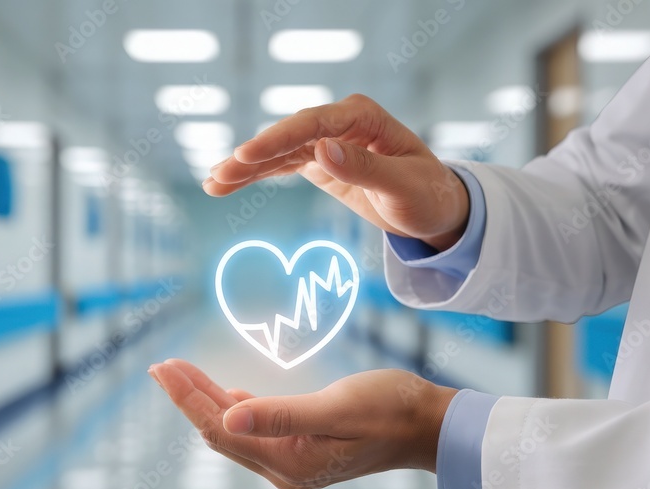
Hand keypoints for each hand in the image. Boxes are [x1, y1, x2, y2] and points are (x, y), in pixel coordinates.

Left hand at [149, 359, 457, 488]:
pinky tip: (223, 391)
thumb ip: (281, 415)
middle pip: (221, 431)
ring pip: (235, 428)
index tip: (163, 368)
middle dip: (189, 396)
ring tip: (180, 370)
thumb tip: (228, 419)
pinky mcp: (302, 447)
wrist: (429, 426)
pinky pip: (255, 427)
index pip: (221, 429)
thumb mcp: (337, 408)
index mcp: (289, 461)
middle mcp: (284, 468)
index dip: (188, 397)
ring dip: (207, 398)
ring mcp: (293, 460)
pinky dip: (233, 404)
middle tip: (161, 365)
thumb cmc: (390, 410)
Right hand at [206, 94, 469, 251]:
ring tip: (213, 183)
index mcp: (363, 118)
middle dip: (251, 156)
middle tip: (220, 174)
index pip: (313, 124)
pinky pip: (281, 167)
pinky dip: (255, 176)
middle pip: (287, 136)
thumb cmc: (429, 195)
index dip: (277, 138)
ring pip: (278, 152)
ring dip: (245, 168)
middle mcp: (340, 123)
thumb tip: (323, 150)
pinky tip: (226, 184)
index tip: (247, 154)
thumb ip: (366, 168)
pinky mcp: (319, 162)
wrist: (435, 210)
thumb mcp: (405, 186)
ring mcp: (327, 142)